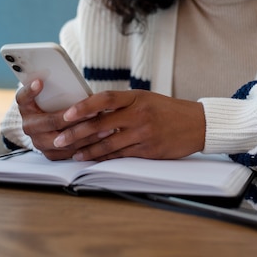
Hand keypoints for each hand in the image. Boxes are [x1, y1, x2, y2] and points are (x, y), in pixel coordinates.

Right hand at [16, 79, 102, 159]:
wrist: (52, 123)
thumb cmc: (55, 102)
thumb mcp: (53, 92)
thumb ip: (56, 87)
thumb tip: (62, 78)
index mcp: (25, 107)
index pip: (23, 97)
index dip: (30, 91)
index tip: (40, 82)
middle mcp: (28, 126)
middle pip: (50, 122)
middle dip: (73, 118)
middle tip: (93, 112)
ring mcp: (38, 142)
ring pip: (63, 140)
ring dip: (85, 133)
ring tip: (104, 126)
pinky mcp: (50, 154)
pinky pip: (69, 152)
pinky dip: (87, 146)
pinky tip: (101, 138)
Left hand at [53, 90, 205, 160]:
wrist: (198, 124)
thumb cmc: (168, 110)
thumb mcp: (145, 98)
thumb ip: (122, 104)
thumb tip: (91, 110)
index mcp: (137, 97)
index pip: (104, 99)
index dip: (83, 107)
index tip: (67, 114)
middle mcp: (139, 114)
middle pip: (101, 124)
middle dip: (76, 133)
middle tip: (58, 139)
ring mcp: (144, 134)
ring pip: (108, 144)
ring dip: (87, 150)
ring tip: (72, 153)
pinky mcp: (148, 151)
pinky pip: (120, 156)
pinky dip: (103, 158)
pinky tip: (92, 159)